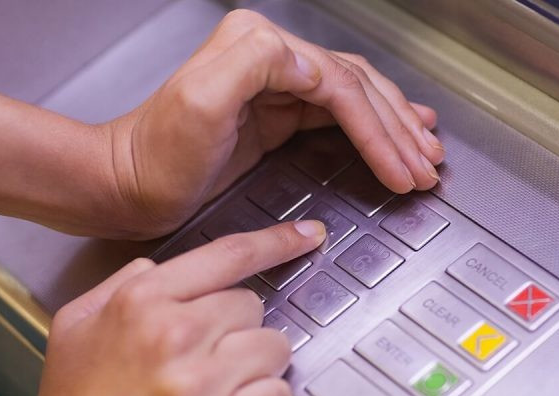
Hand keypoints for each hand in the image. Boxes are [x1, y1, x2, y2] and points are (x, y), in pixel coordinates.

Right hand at [27, 220, 326, 395]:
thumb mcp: (77, 323)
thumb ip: (121, 283)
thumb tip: (157, 267)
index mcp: (142, 300)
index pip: (228, 255)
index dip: (277, 241)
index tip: (307, 235)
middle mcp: (174, 333)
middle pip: (253, 305)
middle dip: (237, 327)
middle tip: (207, 354)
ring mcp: (198, 381)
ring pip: (274, 347)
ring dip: (255, 365)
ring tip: (218, 385)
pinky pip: (278, 394)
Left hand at [106, 9, 442, 238]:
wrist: (127, 186)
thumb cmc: (157, 156)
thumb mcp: (199, 102)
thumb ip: (255, 64)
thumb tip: (312, 65)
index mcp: (259, 47)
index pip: (340, 85)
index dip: (379, 129)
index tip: (403, 168)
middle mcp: (270, 57)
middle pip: (356, 88)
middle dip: (398, 129)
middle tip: (430, 164)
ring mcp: (274, 85)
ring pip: (354, 99)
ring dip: (394, 125)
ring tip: (427, 149)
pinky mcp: (274, 114)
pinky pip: (336, 115)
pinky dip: (370, 127)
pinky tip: (393, 133)